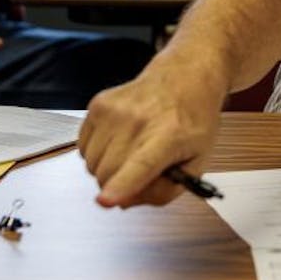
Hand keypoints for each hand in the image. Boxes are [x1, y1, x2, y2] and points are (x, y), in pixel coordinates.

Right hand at [78, 61, 225, 207]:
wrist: (185, 76)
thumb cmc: (192, 121)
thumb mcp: (196, 162)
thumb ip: (164, 191)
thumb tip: (124, 202)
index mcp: (170, 135)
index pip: (141, 164)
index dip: (121, 186)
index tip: (105, 201)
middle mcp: (139, 120)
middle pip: (107, 174)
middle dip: (117, 186)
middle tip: (138, 174)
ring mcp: (114, 110)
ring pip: (91, 164)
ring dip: (107, 169)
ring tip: (132, 152)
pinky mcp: (98, 104)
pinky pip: (83, 148)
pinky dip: (98, 153)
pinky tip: (120, 140)